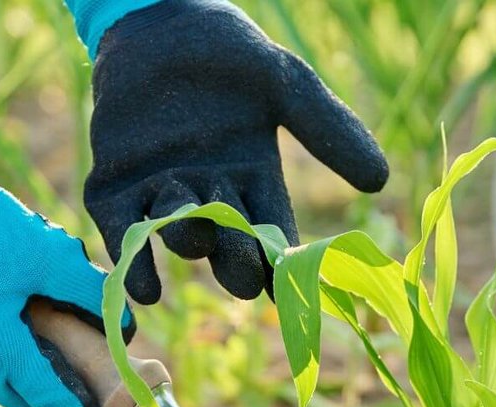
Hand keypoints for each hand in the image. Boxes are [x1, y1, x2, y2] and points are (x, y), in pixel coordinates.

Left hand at [70, 0, 388, 302]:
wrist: (158, 17)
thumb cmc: (227, 50)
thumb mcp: (285, 84)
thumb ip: (327, 130)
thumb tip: (381, 180)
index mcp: (256, 179)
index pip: (274, 233)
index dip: (282, 266)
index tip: (290, 291)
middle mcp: (212, 196)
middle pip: (228, 247)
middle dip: (236, 262)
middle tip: (243, 272)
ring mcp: (162, 192)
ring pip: (178, 234)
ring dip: (187, 242)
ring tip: (192, 237)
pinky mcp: (115, 186)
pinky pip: (123, 231)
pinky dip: (133, 262)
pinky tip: (143, 288)